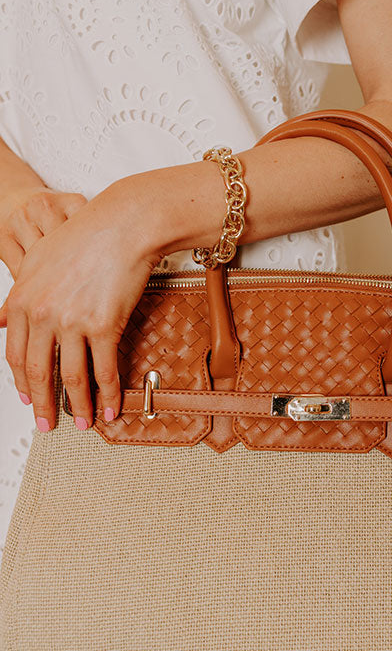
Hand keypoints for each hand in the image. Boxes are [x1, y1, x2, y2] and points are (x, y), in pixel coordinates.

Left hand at [0, 176, 165, 431]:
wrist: (121, 226)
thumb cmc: (86, 237)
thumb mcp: (38, 262)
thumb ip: (20, 294)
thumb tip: (1, 321)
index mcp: (22, 300)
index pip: (15, 355)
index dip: (23, 384)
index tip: (30, 400)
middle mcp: (43, 314)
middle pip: (39, 372)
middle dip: (45, 405)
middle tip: (49, 425)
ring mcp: (72, 321)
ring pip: (72, 377)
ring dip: (79, 406)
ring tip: (86, 423)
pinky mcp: (103, 325)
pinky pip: (104, 370)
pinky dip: (108, 394)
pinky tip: (111, 408)